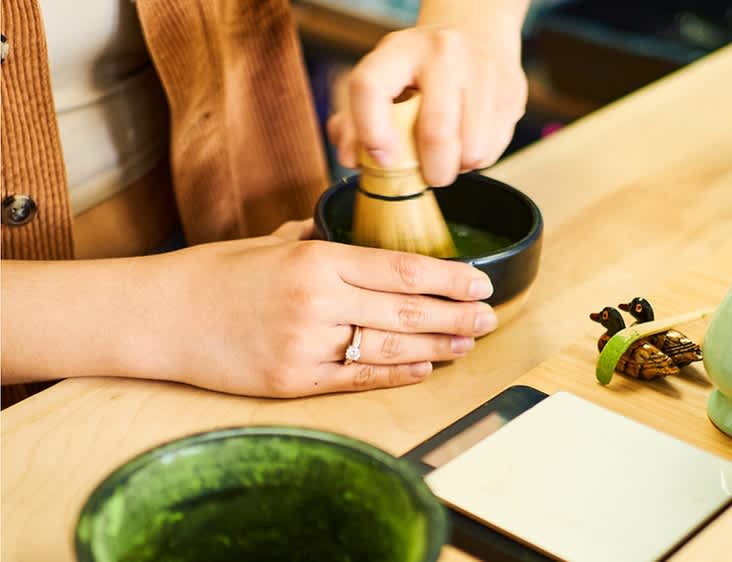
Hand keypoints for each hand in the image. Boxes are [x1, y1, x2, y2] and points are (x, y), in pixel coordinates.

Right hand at [153, 236, 496, 397]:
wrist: (157, 316)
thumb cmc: (212, 274)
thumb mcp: (266, 242)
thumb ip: (313, 237)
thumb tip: (345, 233)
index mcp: (314, 259)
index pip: (400, 269)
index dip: (448, 277)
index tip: (480, 280)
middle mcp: (317, 301)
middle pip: (406, 312)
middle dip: (456, 314)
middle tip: (490, 316)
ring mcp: (305, 345)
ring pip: (390, 349)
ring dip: (437, 347)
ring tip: (469, 342)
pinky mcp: (291, 382)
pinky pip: (357, 379)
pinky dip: (397, 375)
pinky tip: (426, 369)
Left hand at [328, 25, 527, 186]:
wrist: (473, 35)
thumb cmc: (419, 72)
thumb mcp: (382, 82)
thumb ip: (353, 122)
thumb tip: (351, 158)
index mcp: (400, 50)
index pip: (371, 87)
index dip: (370, 131)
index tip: (381, 158)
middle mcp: (444, 52)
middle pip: (437, 131)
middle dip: (431, 170)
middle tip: (428, 176)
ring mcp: (482, 68)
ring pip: (472, 148)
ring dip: (458, 167)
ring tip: (450, 156)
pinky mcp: (511, 89)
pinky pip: (494, 147)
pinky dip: (479, 160)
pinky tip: (469, 142)